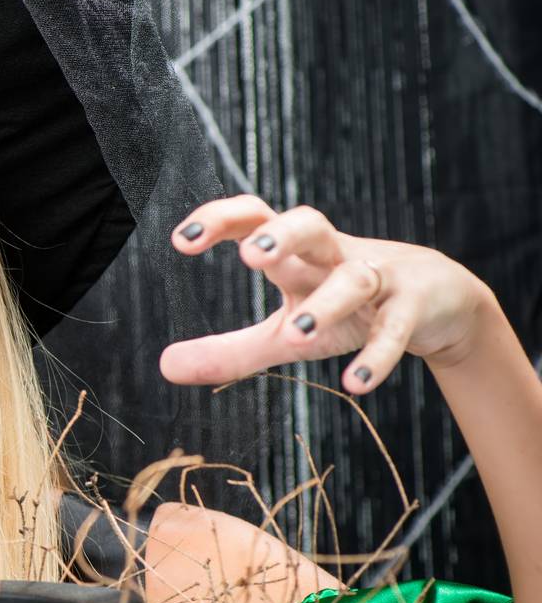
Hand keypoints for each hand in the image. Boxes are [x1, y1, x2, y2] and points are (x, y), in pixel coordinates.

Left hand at [157, 195, 491, 394]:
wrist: (438, 303)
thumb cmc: (346, 310)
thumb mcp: (285, 334)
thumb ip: (229, 350)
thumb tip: (163, 367)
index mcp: (296, 255)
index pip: (255, 219)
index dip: (219, 220)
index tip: (180, 241)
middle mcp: (334, 256)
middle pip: (309, 225)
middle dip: (280, 235)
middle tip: (248, 256)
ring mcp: (379, 278)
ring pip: (353, 279)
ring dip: (326, 304)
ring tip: (295, 334)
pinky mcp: (415, 309)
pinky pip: (396, 329)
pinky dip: (377, 354)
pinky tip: (354, 383)